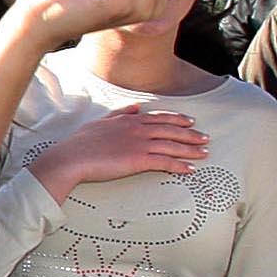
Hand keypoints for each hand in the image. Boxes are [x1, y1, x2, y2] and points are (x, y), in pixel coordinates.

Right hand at [28, 106, 207, 196]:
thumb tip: (134, 108)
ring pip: (172, 145)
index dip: (177, 119)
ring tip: (204, 153)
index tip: (190, 121)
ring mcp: (139, 144)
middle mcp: (138, 129)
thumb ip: (119, 114)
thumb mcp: (100, 122)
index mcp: (129, 120)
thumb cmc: (80, 143)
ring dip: (190, 149)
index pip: (159, 117)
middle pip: (171, 130)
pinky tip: (189, 169)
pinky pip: (165, 162)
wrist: (72, 158)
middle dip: (190, 134)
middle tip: (204, 138)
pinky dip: (180, 165)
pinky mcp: (138, 160)